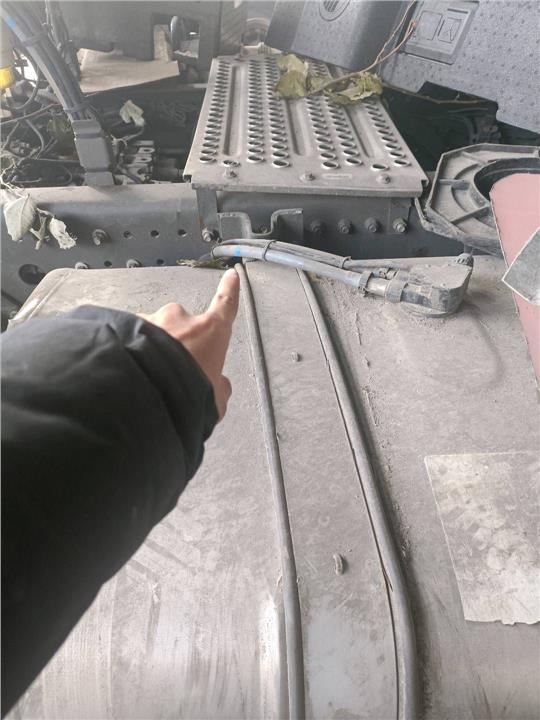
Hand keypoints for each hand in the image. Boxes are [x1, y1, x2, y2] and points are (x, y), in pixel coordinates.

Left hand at [140, 269, 239, 419]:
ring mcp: (151, 320)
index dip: (230, 290)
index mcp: (210, 331)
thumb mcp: (215, 401)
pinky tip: (128, 373)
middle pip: (182, 327)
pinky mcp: (125, 328)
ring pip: (154, 333)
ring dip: (152, 350)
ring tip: (147, 378)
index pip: (225, 305)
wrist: (142, 394)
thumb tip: (219, 385)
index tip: (231, 276)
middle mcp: (181, 318)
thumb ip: (219, 388)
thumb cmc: (185, 394)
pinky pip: (131, 338)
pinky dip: (130, 352)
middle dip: (177, 346)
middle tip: (172, 373)